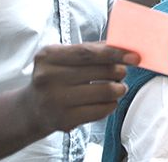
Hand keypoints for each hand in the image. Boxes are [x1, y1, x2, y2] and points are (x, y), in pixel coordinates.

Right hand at [19, 42, 138, 132]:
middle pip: (100, 71)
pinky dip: (111, 104)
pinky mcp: (64, 120)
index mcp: (49, 56)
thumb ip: (92, 49)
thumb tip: (125, 47)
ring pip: (105, 91)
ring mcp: (55, 100)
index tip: (134, 57)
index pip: (88, 53)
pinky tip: (107, 101)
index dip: (114, 54)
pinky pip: (102, 110)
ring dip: (119, 88)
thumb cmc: (57, 76)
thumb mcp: (65, 57)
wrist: (33, 108)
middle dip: (119, 71)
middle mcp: (48, 78)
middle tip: (122, 73)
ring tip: (118, 87)